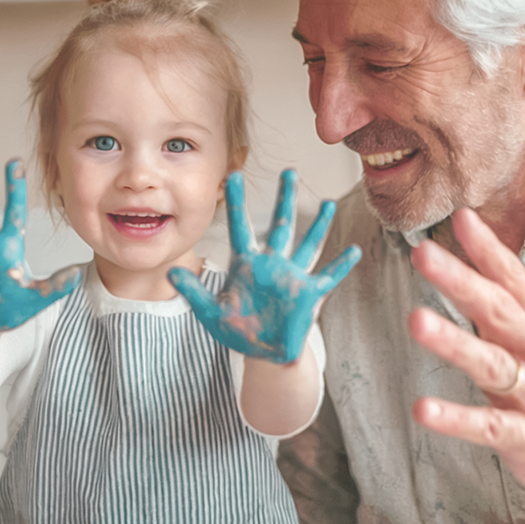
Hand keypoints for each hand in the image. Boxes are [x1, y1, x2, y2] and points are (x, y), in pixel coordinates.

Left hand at [169, 170, 360, 363]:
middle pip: (280, 225)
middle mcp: (272, 264)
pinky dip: (341, 266)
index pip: (240, 227)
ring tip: (328, 202)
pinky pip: (328, 277)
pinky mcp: (309, 294)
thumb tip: (170, 274)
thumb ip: (194, 292)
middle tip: (289, 171)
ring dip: (319, 225)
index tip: (234, 175)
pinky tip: (354, 251)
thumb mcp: (211, 313)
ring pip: (308, 244)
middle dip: (285, 199)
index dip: (237, 202)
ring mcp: (293, 277)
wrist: (263, 352)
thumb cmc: (238, 330)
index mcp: (246, 264)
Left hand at [408, 205, 524, 516]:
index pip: (513, 279)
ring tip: (417, 320)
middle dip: (460, 281)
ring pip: (492, 364)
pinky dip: (456, 419)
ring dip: (455, 342)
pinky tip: (424, 409)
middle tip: (425, 254)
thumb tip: (469, 228)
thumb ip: (508, 283)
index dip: (487, 248)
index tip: (461, 218)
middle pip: (498, 311)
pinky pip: (488, 427)